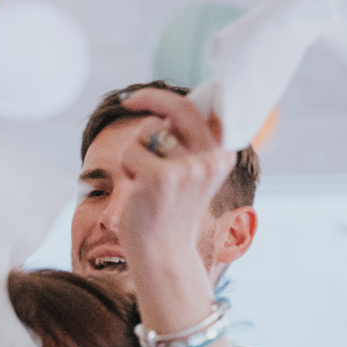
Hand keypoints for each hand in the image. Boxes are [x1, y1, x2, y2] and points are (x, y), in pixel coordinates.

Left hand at [113, 86, 232, 324]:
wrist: (163, 252)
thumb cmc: (168, 212)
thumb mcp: (188, 175)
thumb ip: (186, 145)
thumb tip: (165, 113)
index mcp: (220, 155)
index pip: (204, 110)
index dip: (173, 97)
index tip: (148, 94)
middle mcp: (210, 158)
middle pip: (179, 108)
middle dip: (149, 98)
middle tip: (127, 99)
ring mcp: (187, 168)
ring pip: (147, 132)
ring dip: (136, 151)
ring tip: (144, 181)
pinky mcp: (160, 177)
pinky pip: (130, 152)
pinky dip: (126, 169)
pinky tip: (136, 192)